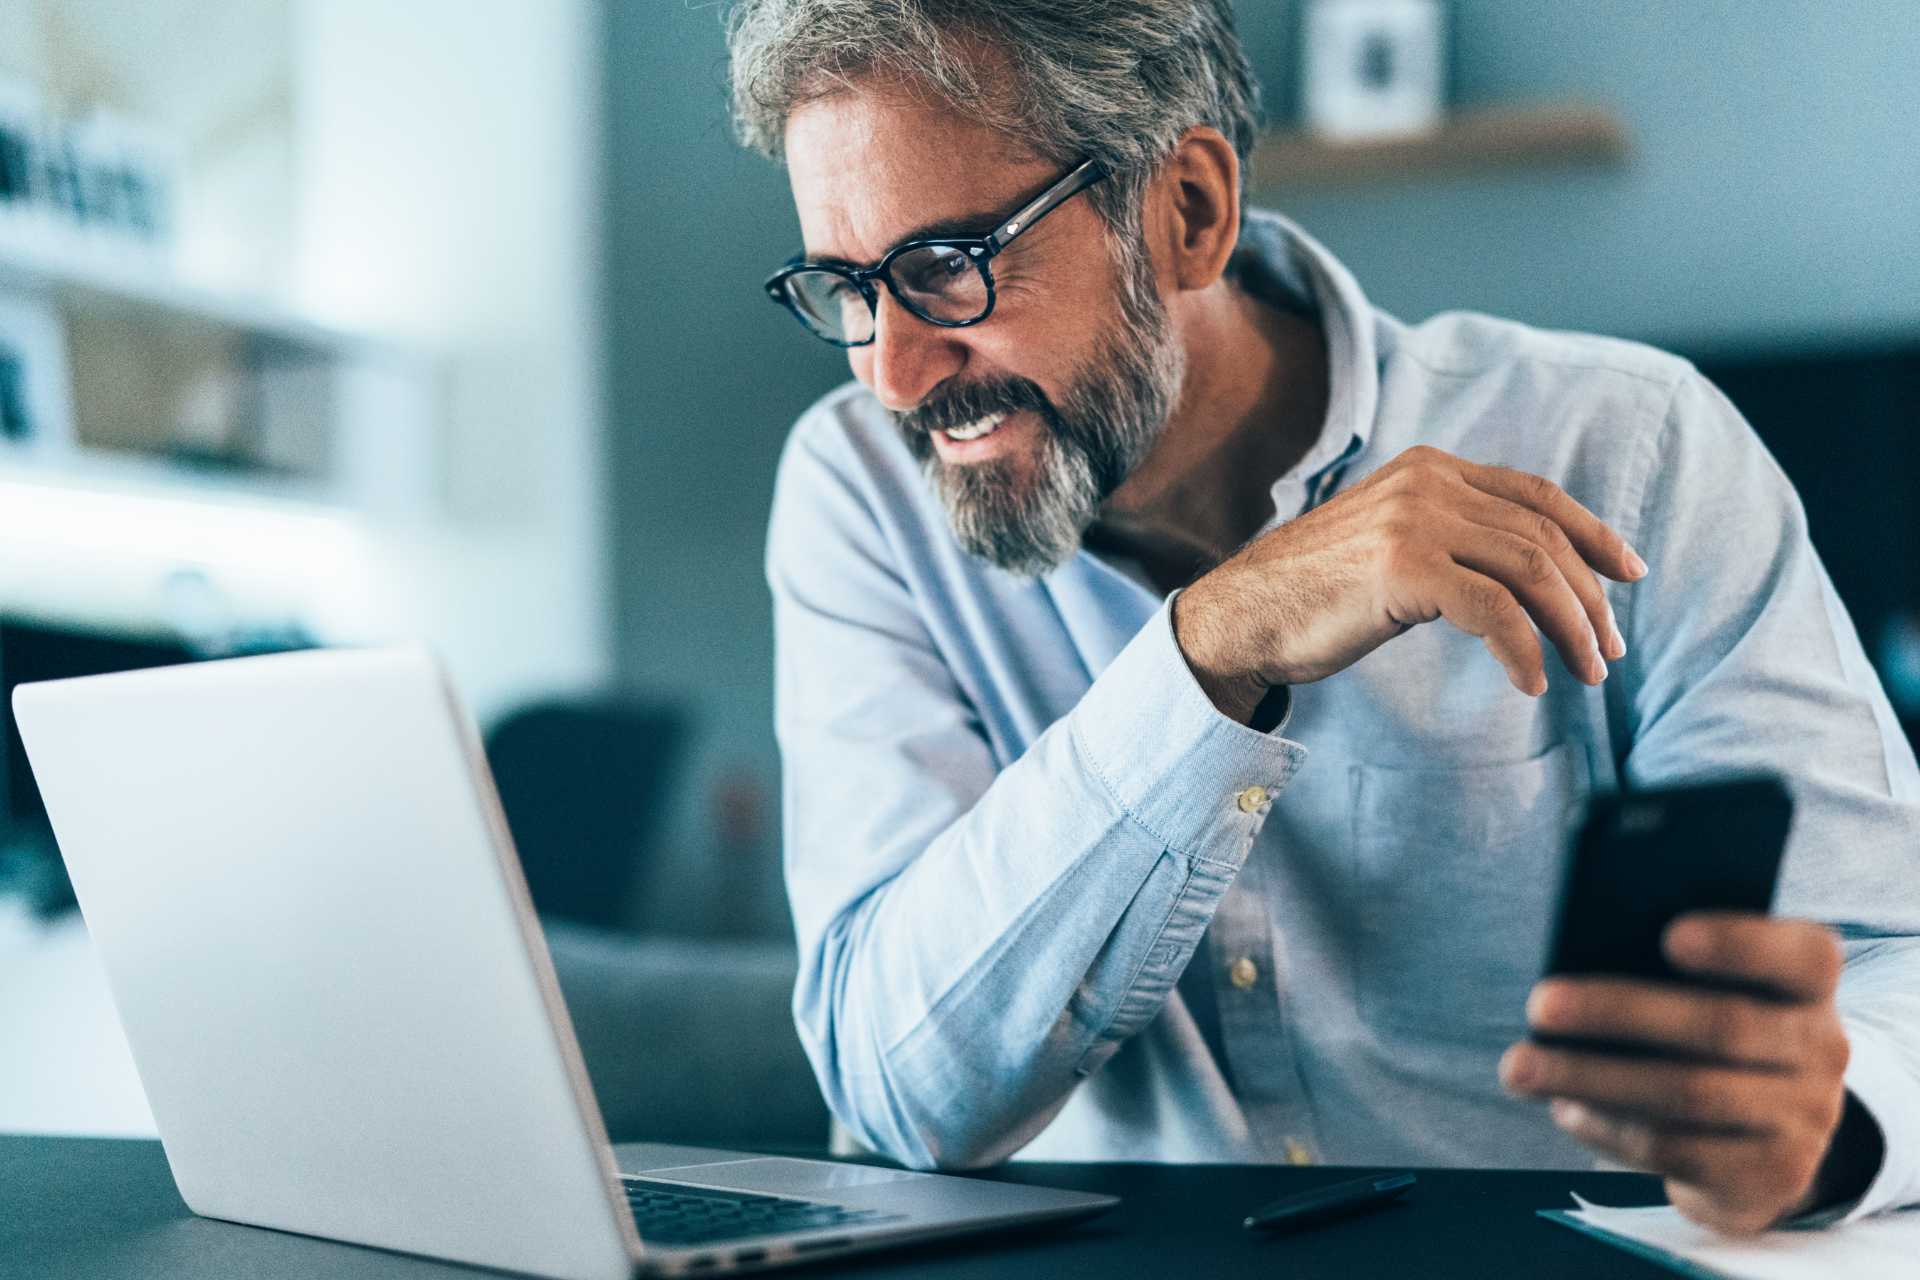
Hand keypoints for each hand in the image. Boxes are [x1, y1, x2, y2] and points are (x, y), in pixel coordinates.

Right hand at [1172, 446, 1646, 720]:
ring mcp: (1414, 520)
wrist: (1238, 616)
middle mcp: (1427, 482)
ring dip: (1571, 626)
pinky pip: (1493, 610)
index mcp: (1429, 468)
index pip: (1536, 495)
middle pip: (1542, 536)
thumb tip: (1526, 577)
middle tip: (1609, 652)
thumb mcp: (1390, 545)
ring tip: (1587, 673)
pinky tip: (1530, 683)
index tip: (1628, 575)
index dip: (1593, 533)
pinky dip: (1523, 650)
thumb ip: (1448, 538)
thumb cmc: (1312, 595)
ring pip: (1529, 569)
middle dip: (1589, 598)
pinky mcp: (1402, 567)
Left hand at [1501, 913, 1860, 1233]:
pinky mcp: (1769, 1176)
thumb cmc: (1711, 1031)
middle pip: (1722, 1026)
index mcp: (1809, 985)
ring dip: (1590, 1077)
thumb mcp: (1714, 990)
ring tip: (1519, 1067)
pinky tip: (1563, 1108)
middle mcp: (1822, 1049)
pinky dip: (1609, 1128)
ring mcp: (1803, 1118)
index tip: (1670, 934)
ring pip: (1689, 1094)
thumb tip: (1576, 955)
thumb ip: (1668, 967)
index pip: (1805, 955)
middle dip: (1617, 1012)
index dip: (1741, 944)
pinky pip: (1677, 1150)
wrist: (1765, 1136)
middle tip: (1537, 1004)